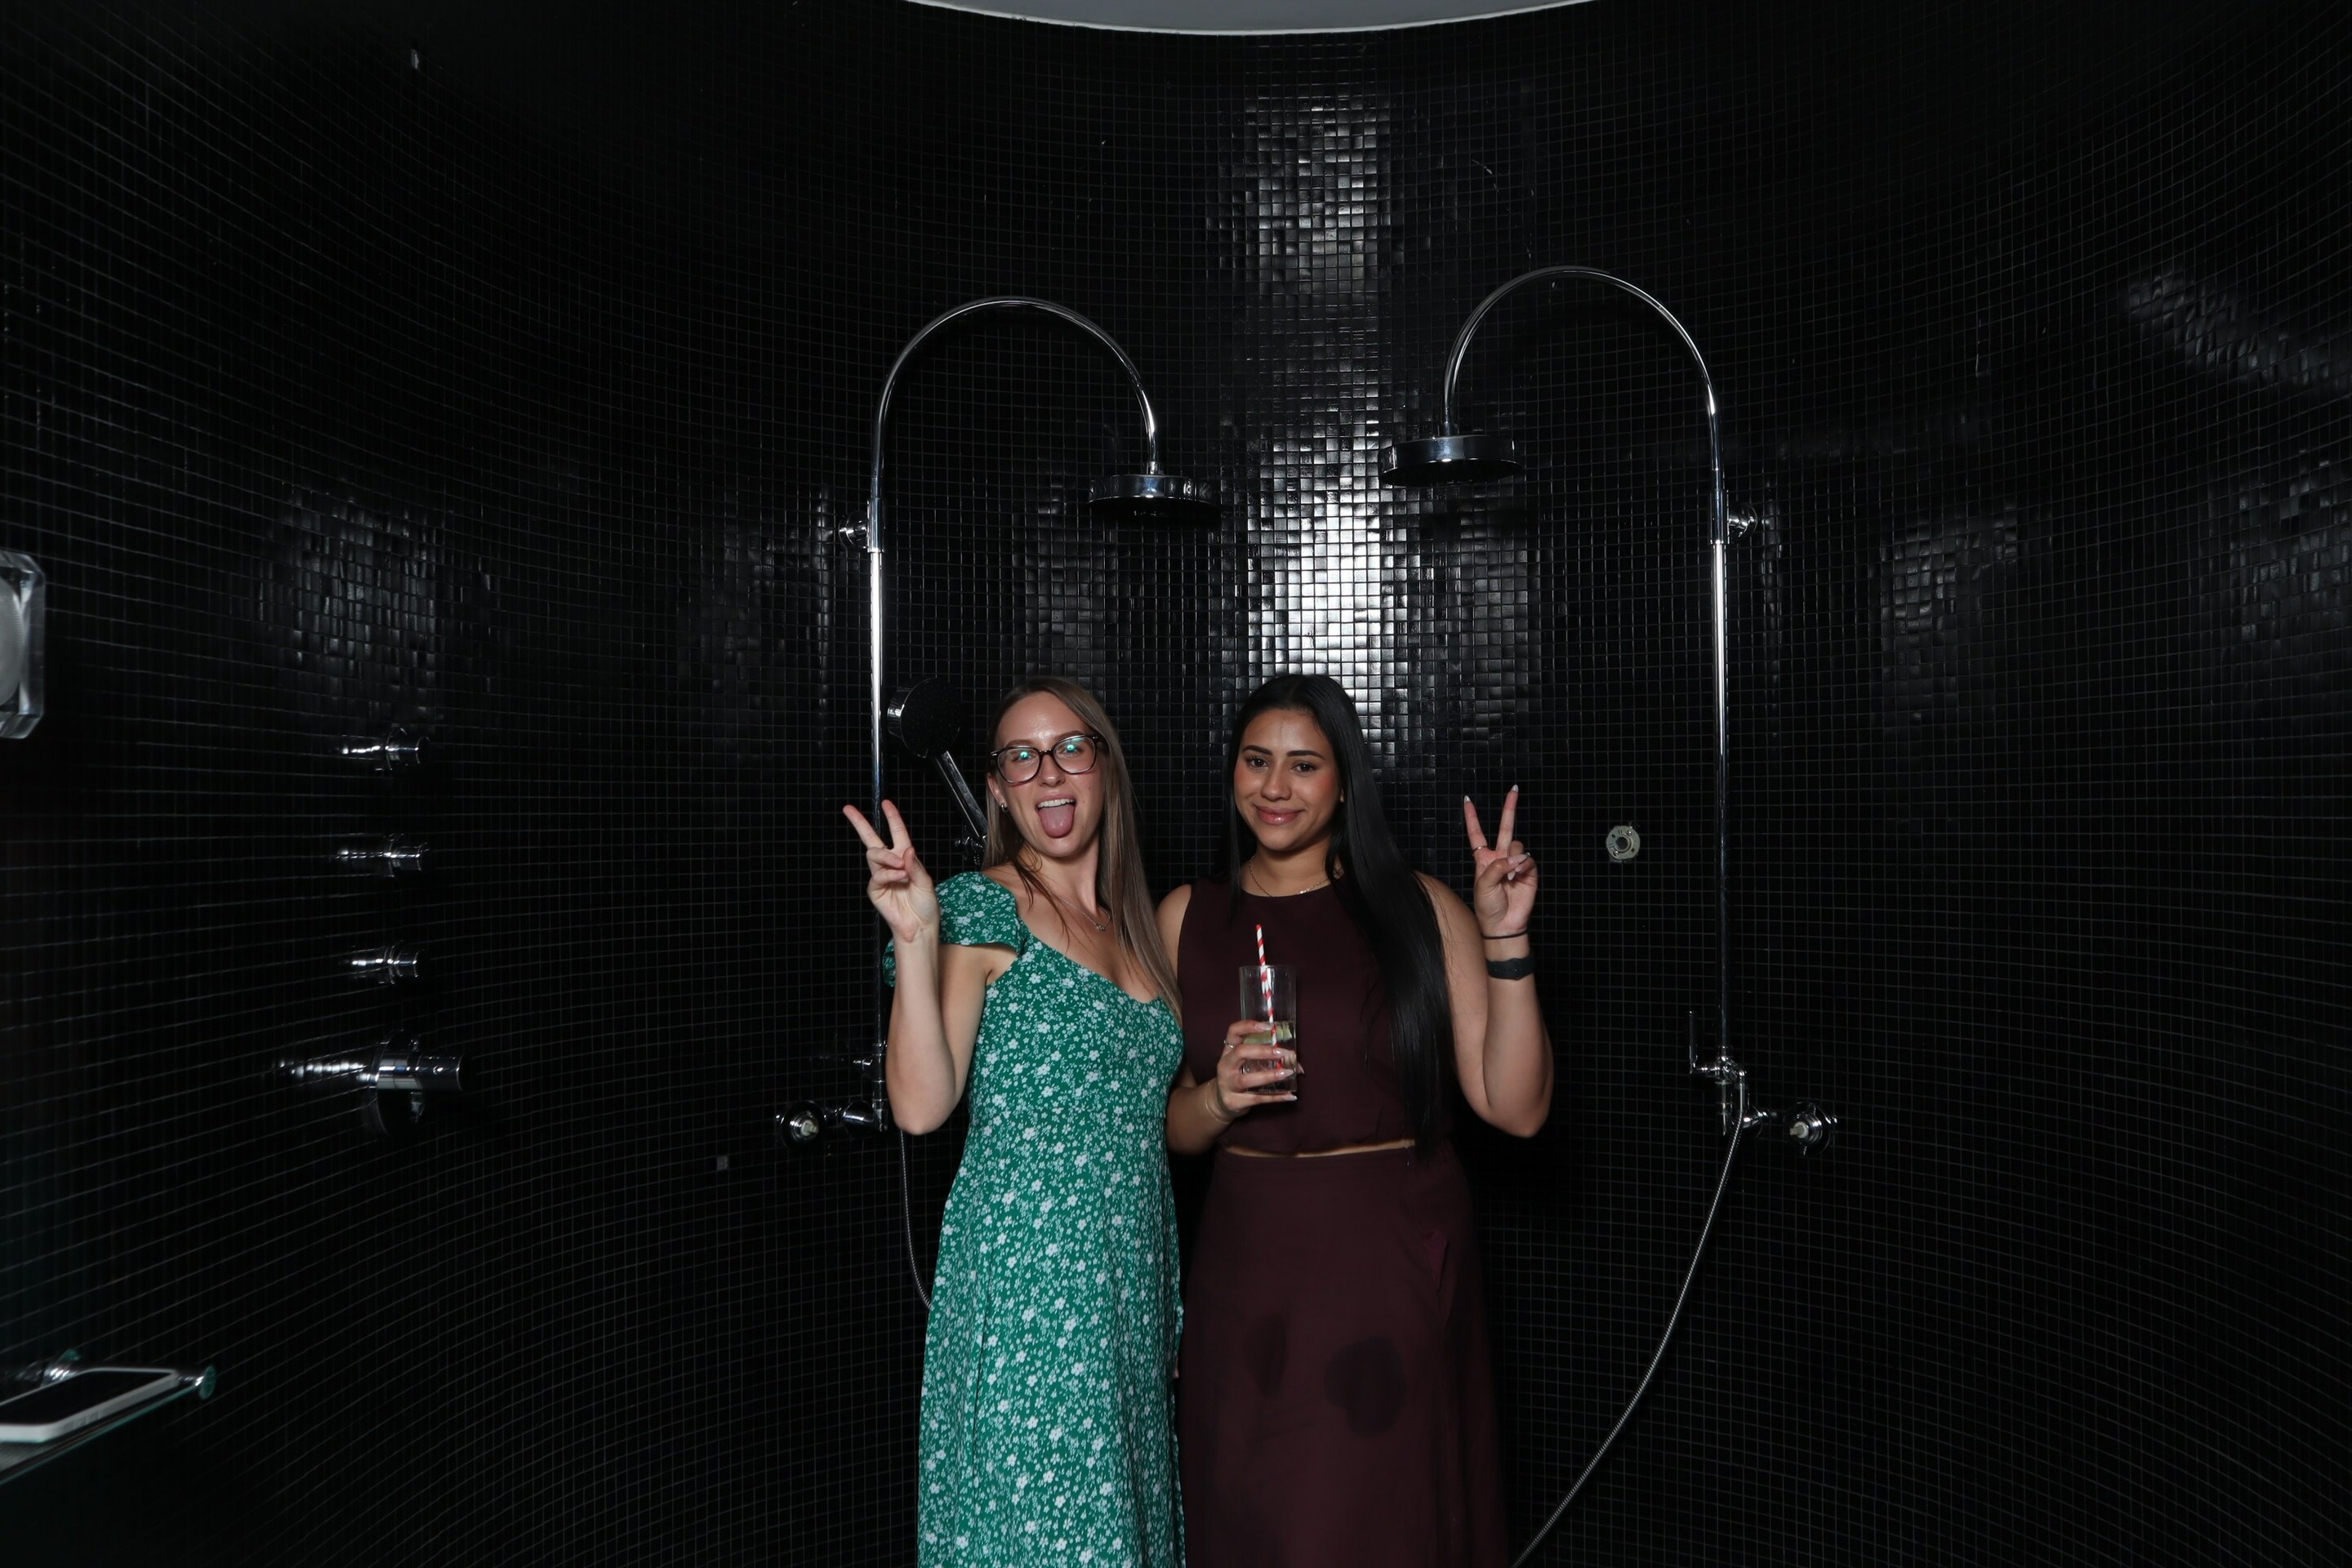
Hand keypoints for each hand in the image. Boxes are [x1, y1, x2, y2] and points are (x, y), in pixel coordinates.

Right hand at [844, 800, 938, 945]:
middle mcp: (891, 864)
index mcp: (905, 858)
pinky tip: (899, 878)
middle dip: (860, 823)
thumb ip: (915, 865)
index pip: (897, 833)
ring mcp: (881, 876)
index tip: (886, 803)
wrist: (919, 926)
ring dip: (887, 858)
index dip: (892, 818)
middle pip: (872, 839)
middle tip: (848, 810)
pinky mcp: (875, 889)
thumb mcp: (926, 882)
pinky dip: (889, 874)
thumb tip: (906, 849)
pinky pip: (877, 875)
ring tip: (901, 868)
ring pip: (874, 854)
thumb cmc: (925, 905)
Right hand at [1212, 1017, 1298, 1115]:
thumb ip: (1267, 1059)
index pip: (1233, 1031)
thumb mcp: (1245, 1064)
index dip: (1248, 1026)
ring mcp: (1227, 1084)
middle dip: (1263, 1051)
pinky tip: (1290, 1096)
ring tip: (1287, 1073)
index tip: (1267, 1026)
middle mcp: (1225, 1065)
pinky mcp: (1234, 1101)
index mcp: (1229, 1051)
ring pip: (1247, 1079)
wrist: (1221, 1102)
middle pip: (1240, 1052)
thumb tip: (1297, 1064)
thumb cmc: (1238, 1077)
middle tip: (1281, 1053)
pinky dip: (1275, 1097)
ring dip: (1269, 1075)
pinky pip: (1257, 1099)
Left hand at [1463, 787, 1536, 937]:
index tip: (1467, 800)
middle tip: (1514, 790)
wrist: (1503, 924)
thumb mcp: (1483, 884)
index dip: (1472, 817)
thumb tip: (1517, 857)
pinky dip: (1523, 865)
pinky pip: (1528, 859)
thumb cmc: (1487, 906)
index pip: (1477, 834)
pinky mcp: (1529, 871)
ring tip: (1509, 877)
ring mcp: (1515, 863)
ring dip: (1514, 858)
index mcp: (1483, 859)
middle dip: (1509, 809)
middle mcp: (1500, 857)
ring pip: (1517, 845)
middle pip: (1505, 828)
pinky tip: (1518, 877)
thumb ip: (1498, 866)